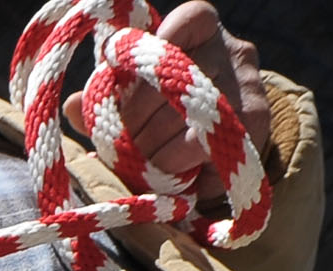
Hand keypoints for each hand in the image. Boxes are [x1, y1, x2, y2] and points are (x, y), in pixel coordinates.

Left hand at [103, 1, 269, 186]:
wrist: (219, 128)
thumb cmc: (158, 105)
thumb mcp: (128, 94)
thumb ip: (100, 98)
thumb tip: (73, 106)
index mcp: (195, 25)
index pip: (170, 31)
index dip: (136, 70)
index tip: (114, 101)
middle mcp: (231, 47)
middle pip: (171, 87)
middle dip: (135, 129)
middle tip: (118, 152)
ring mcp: (251, 83)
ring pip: (193, 124)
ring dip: (158, 158)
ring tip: (143, 171)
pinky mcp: (259, 122)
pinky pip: (213, 153)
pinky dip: (187, 175)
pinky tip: (175, 182)